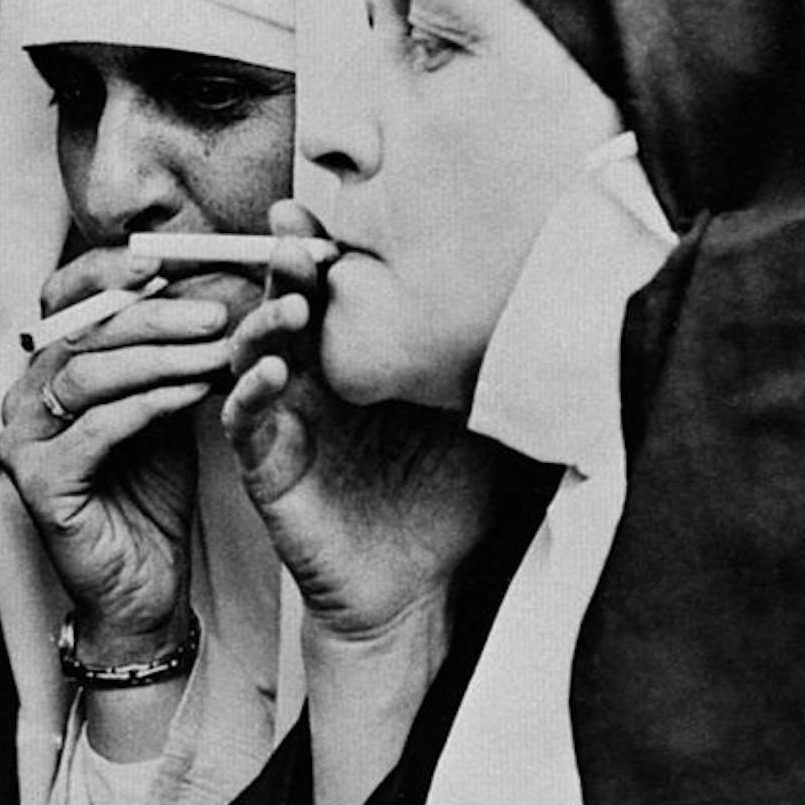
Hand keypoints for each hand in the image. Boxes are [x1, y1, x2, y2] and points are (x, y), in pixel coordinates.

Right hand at [0, 242, 277, 654]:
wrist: (143, 586)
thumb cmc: (152, 494)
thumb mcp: (163, 404)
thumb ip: (166, 352)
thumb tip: (206, 281)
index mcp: (43, 370)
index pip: (63, 298)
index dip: (112, 273)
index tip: (176, 261)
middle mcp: (21, 399)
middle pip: (82, 332)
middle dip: (156, 315)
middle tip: (218, 309)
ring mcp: (22, 440)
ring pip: (88, 373)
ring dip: (161, 355)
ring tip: (218, 347)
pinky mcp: (38, 482)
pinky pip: (98, 427)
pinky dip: (150, 403)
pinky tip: (195, 393)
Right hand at [219, 203, 503, 641]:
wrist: (415, 592)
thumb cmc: (444, 506)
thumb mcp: (484, 426)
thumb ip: (500, 374)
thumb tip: (561, 316)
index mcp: (359, 361)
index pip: (337, 290)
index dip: (328, 248)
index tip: (331, 212)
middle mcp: (314, 381)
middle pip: (286, 303)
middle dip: (287, 262)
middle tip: (297, 234)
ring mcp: (285, 421)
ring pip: (252, 353)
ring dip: (265, 320)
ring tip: (293, 302)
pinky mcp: (266, 467)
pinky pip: (243, 421)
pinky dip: (249, 392)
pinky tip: (274, 374)